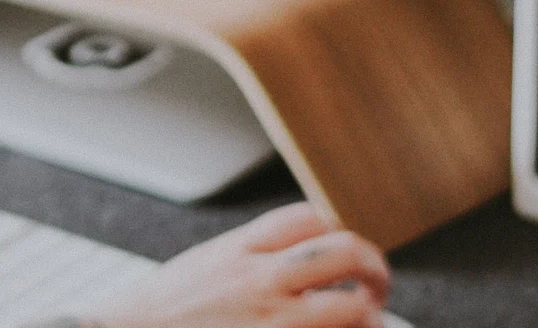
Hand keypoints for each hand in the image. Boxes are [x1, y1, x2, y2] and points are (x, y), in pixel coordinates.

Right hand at [82, 204, 389, 327]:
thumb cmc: (161, 313)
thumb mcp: (204, 264)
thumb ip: (247, 255)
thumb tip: (294, 252)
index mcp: (239, 250)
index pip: (310, 219)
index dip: (338, 231)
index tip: (344, 253)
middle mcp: (258, 281)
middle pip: (342, 252)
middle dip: (372, 267)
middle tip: (375, 285)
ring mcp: (269, 321)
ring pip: (350, 307)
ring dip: (370, 313)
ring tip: (370, 320)